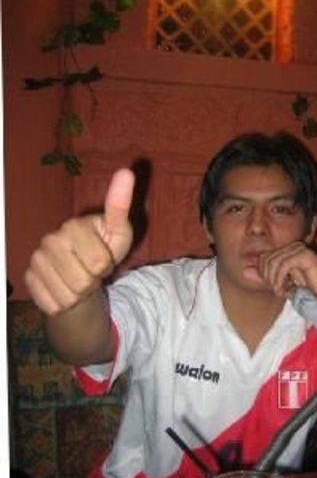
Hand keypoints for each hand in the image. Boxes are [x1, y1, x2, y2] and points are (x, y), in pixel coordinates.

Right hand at [25, 168, 134, 315]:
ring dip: (80, 294)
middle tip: (91, 270)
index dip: (107, 266)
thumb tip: (126, 172)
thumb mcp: (118, 230)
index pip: (99, 263)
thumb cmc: (103, 248)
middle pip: (83, 282)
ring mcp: (36, 262)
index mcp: (72, 226)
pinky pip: (54, 305)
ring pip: (68, 297)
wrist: (80, 272)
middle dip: (93, 281)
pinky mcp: (29, 281)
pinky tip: (65, 288)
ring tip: (79, 278)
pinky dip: (65, 303)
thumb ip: (120, 205)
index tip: (104, 256)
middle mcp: (49, 241)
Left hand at [257, 242, 316, 312]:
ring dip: (274, 279)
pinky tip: (283, 288)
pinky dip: (280, 277)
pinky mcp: (306, 255)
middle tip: (277, 289)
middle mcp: (292, 247)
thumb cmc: (307, 292)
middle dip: (268, 276)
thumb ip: (264, 277)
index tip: (272, 286)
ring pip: (274, 260)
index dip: (263, 273)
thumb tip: (244, 270)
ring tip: (280, 290)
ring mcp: (299, 250)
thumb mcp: (280, 285)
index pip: (263, 257)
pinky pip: (284, 263)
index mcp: (286, 252)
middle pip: (266, 258)